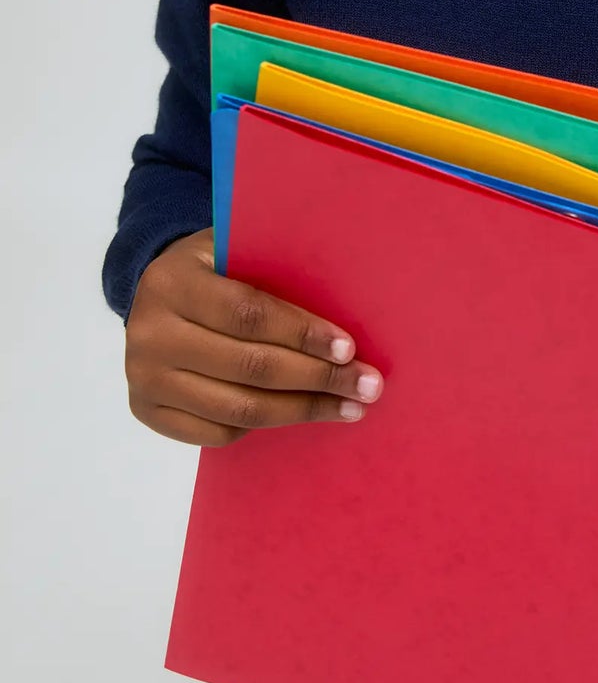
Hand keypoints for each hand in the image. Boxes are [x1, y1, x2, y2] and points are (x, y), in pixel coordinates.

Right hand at [124, 227, 384, 446]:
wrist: (153, 295)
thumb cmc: (214, 268)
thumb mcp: (234, 249)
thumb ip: (275, 266)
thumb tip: (350, 304)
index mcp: (173, 283)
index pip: (248, 314)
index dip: (302, 334)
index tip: (349, 349)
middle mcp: (150, 333)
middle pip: (249, 368)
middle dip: (317, 379)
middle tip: (367, 386)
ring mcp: (145, 378)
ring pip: (239, 409)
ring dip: (303, 411)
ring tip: (350, 408)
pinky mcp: (148, 412)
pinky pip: (219, 433)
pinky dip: (266, 427)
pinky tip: (299, 414)